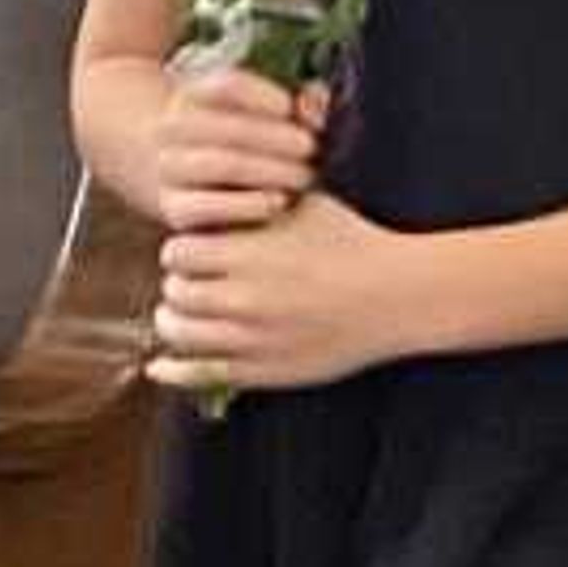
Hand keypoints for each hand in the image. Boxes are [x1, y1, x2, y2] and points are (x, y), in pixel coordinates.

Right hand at [146, 66, 326, 235]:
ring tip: (304, 176)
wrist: (201, 187)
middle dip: (278, 138)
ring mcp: (170, 170)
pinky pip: (206, 207)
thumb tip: (310, 104)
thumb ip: (301, 103)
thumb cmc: (252, 142)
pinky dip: (247, 205)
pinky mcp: (175, 209)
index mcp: (195, 96)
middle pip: (231, 128)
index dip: (265, 96)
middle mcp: (173, 129)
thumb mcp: (271, 115)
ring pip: (222, 165)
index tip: (291, 108)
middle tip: (312, 148)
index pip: (227, 86)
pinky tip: (278, 202)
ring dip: (271, 171)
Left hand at [152, 192, 416, 394]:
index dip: (183, 250)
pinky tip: (166, 366)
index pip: (177, 252)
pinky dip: (174, 370)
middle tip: (196, 283)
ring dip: (176, 323)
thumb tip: (220, 192)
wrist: (401, 295)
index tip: (198, 252)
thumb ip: (259, 199)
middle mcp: (244, 296)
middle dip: (180, 285)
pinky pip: (200, 375)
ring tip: (189, 316)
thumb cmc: (356, 244)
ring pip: (178, 333)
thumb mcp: (306, 206)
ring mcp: (252, 338)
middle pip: (174, 292)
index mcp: (250, 252)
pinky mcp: (264, 371)